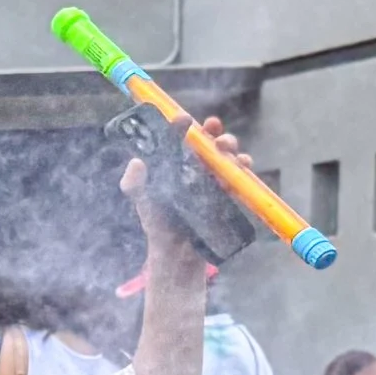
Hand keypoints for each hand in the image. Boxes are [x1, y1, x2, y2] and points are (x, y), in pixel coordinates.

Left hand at [124, 115, 252, 252]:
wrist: (176, 254)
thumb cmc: (158, 225)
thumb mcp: (143, 202)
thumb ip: (133, 184)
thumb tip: (136, 162)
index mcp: (175, 165)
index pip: (179, 139)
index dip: (182, 126)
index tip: (184, 119)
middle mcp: (195, 169)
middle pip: (208, 143)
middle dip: (214, 132)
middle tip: (213, 129)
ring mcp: (213, 180)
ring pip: (225, 156)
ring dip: (229, 147)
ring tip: (227, 148)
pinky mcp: (227, 195)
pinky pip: (238, 177)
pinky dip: (242, 168)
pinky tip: (241, 165)